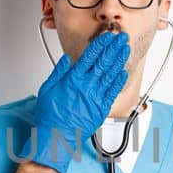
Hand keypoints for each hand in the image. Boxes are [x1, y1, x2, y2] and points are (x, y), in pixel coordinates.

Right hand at [22, 31, 130, 172]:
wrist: (57, 136)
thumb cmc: (51, 115)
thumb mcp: (47, 88)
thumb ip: (58, 72)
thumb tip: (66, 59)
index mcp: (73, 79)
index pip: (90, 56)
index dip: (100, 44)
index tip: (107, 36)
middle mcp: (87, 86)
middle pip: (104, 62)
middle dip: (114, 48)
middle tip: (122, 38)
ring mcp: (96, 97)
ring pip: (111, 74)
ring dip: (119, 60)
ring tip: (125, 49)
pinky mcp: (101, 108)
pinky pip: (113, 92)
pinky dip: (119, 81)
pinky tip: (123, 71)